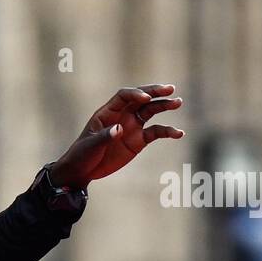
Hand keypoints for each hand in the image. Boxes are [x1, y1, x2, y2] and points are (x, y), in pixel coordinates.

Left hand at [49, 84, 184, 189]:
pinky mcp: (139, 140)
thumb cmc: (82, 154)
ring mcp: (132, 126)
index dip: (135, 94)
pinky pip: (156, 132)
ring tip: (178, 102)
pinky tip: (178, 133)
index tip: (146, 98)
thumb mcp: (90, 146)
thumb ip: (105, 136)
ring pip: (151, 111)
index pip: (124, 96)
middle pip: (141, 99)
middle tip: (170, 89)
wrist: (84, 170)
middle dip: (155, 93)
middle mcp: (122, 115)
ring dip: (164, 106)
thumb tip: (119, 129)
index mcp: (108, 112)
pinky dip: (168, 131)